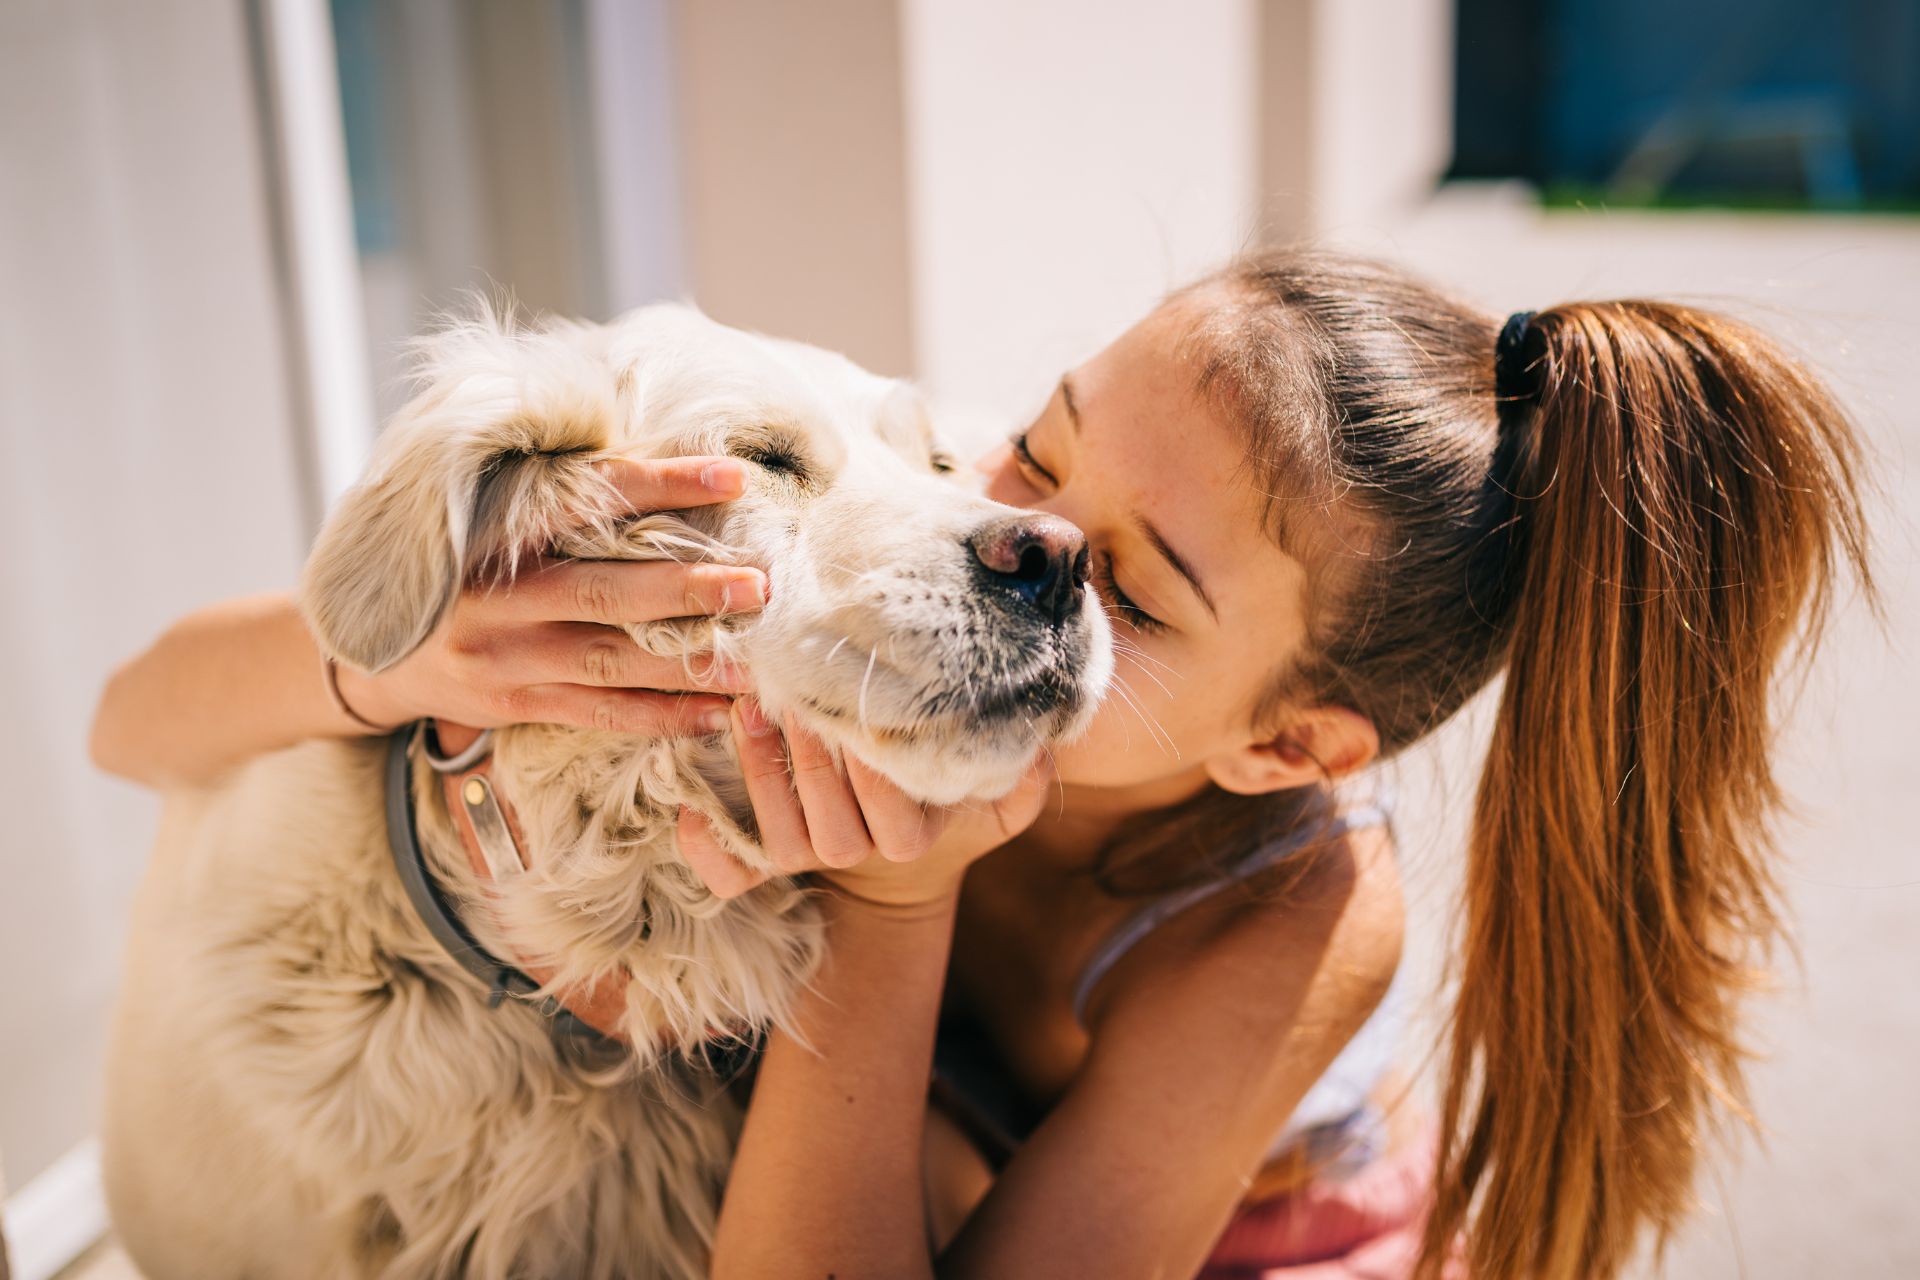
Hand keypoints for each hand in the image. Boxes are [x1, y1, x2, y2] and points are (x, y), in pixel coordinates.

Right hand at [335, 456, 764, 735]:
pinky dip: (660, 717)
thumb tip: (658, 456)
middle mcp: (500, 597)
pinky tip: (716, 714)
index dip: (662, 485)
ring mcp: (506, 657)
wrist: (365, 651)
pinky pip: (599, 714)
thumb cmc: (454, 566)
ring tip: (758, 664)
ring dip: (689, 665)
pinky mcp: (514, 705)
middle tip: (760, 584)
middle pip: (608, 592)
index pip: (590, 499)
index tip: (733, 476)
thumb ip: (554, 494)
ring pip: (612, 663)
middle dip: (690, 589)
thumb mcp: (483, 515)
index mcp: (496, 532)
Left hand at [677, 699, 1055, 907]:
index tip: (858, 714)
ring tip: (748, 709)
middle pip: (830, 823)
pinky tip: (689, 811)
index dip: (872, 770)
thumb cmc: (939, 793)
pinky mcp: (763, 862)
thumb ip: (1024, 772)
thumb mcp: (995, 793)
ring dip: (759, 774)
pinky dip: (708, 851)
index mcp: (911, 834)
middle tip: (789, 693)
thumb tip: (1043, 738)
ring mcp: (808, 858)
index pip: (894, 813)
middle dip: (807, 759)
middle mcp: (858, 851)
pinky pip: (731, 875)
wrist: (893, 857)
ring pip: (781, 837)